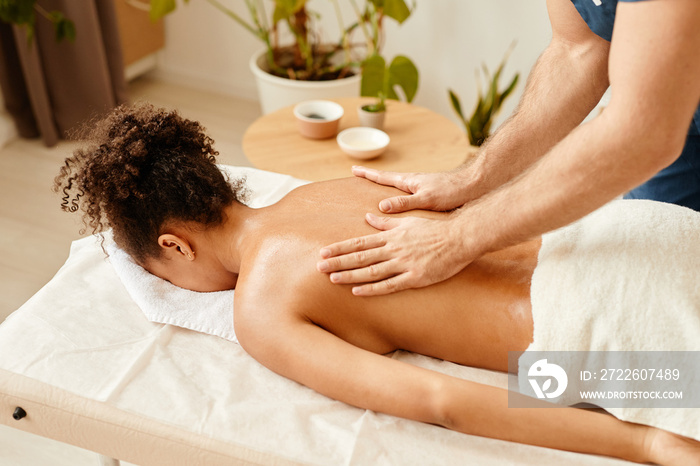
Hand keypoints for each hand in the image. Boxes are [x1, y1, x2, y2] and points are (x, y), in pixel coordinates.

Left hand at [317, 213, 471, 295]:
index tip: (323, 252)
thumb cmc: (434, 230)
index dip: (340, 248)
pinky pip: (390, 285)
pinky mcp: (415, 278)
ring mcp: (404, 264)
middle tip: (319, 267)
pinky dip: (372, 289)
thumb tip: (368, 217)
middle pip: (360, 257)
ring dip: (350, 275)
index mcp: (391, 236)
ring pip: (371, 271)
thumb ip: (386, 222)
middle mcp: (394, 249)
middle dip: (338, 262)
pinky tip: (357, 292)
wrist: (460, 238)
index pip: (359, 243)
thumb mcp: (408, 222)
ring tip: (332, 279)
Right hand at [352, 166, 477, 212]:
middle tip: (359, 175)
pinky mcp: (430, 196)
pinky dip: (399, 198)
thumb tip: (381, 206)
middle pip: (389, 180)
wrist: (475, 188)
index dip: (368, 174)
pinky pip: (408, 197)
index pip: (384, 177)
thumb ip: (404, 203)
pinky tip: (401, 205)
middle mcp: (414, 183)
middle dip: (374, 179)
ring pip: (398, 189)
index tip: (353, 169)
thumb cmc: (452, 192)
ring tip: (376, 191)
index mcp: (410, 182)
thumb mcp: (426, 199)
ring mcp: (422, 189)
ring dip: (386, 188)